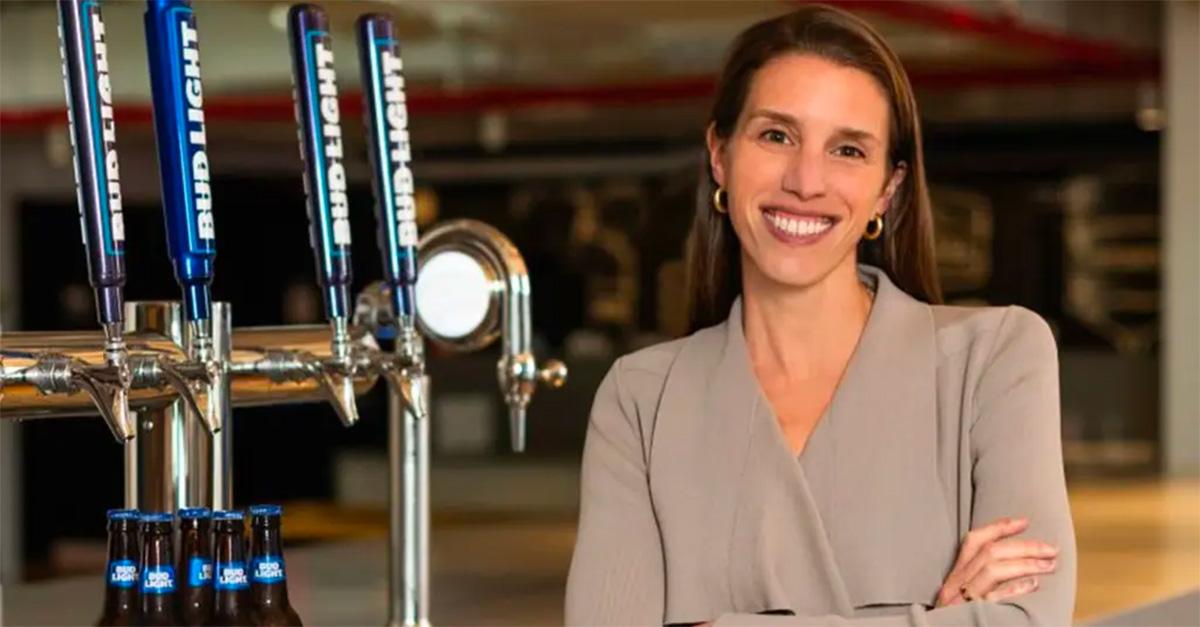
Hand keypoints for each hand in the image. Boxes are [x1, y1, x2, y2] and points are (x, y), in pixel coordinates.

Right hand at [936, 516, 1058, 606]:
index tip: (1025, 521)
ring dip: (1025, 563)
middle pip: (989, 553)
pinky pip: (993, 598)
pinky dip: (1014, 587)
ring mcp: (960, 602)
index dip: (999, 527)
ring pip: (992, 569)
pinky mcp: (970, 617)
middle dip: (1024, 546)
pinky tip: (1033, 585)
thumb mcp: (962, 604)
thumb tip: (1017, 570)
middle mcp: (953, 587)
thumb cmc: (958, 625)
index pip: (973, 542)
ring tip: (1049, 564)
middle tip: (1051, 549)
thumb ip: (981, 587)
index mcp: (953, 579)